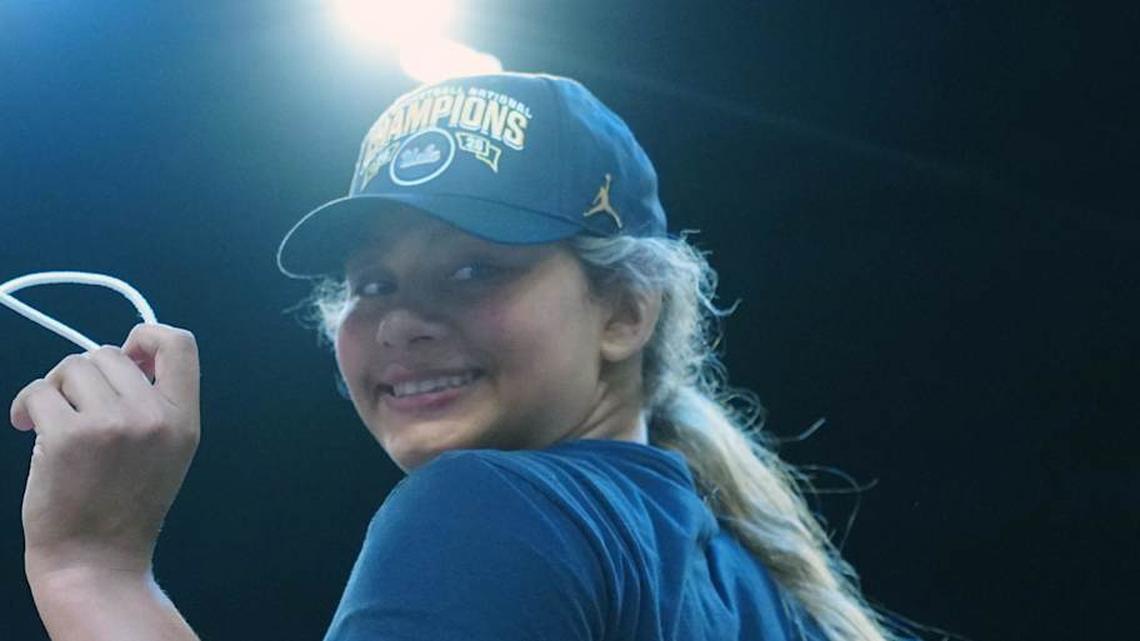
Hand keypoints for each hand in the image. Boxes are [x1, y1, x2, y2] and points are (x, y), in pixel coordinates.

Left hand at [9, 322, 200, 582]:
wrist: (95, 560)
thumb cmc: (125, 506)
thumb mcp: (167, 451)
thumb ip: (155, 403)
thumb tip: (123, 357)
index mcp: (183, 419)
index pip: (179, 344)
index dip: (147, 337)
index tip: (128, 358)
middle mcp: (152, 416)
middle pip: (110, 354)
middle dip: (85, 374)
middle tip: (75, 405)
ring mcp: (110, 424)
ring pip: (72, 367)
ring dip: (55, 388)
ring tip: (51, 420)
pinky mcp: (67, 436)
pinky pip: (38, 392)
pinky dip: (26, 406)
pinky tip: (25, 427)